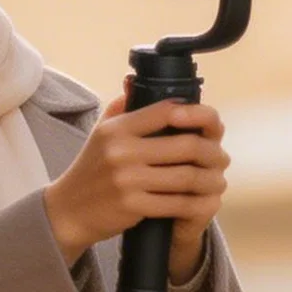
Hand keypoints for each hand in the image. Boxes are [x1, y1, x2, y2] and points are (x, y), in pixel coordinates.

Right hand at [43, 95, 229, 271]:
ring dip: (210, 180)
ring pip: (186, 177)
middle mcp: (122, 151)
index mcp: (118, 129)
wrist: (68, 210)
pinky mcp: (133, 206)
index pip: (167, 111)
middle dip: (213, 153)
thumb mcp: (100, 133)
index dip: (196, 115)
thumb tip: (136, 80)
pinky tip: (204, 200)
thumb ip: (121, 107)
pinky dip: (197, 203)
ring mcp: (127, 180)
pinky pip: (177, 204)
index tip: (210, 125)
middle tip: (222, 158)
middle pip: (186, 145)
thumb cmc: (91, 169)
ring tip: (218, 180)